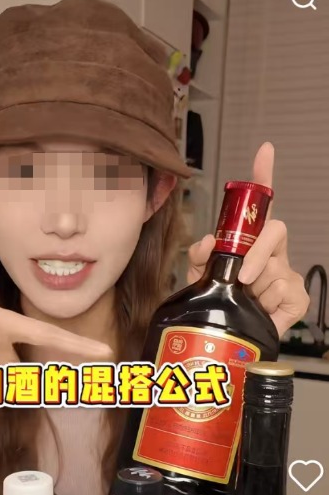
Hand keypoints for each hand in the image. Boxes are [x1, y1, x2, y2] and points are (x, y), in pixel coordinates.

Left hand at [187, 142, 308, 336]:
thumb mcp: (197, 281)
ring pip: (275, 268)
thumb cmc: (215, 309)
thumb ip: (198, 258)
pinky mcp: (296, 297)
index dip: (263, 177)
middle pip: (276, 231)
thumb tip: (208, 241)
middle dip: (257, 254)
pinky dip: (269, 303)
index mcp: (250, 244)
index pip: (260, 206)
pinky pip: (285, 290)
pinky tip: (262, 312)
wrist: (225, 342)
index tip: (264, 151)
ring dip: (255, 289)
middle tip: (242, 278)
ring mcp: (286, 274)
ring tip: (246, 303)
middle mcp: (272, 254)